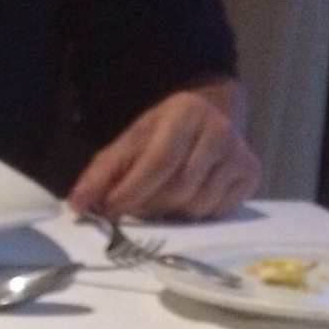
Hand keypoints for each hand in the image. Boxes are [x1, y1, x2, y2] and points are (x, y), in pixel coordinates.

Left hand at [68, 84, 260, 221]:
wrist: (210, 116)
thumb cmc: (161, 135)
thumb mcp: (129, 145)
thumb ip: (101, 174)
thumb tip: (77, 204)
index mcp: (186, 113)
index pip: (159, 161)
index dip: (132, 191)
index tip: (110, 210)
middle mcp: (220, 129)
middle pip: (178, 189)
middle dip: (149, 206)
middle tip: (134, 208)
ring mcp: (240, 152)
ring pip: (198, 206)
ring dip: (172, 214)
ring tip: (162, 201)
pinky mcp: (251, 174)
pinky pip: (217, 212)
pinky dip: (196, 215)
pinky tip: (188, 200)